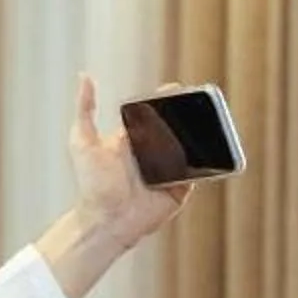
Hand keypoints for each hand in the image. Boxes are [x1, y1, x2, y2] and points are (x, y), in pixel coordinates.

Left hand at [35, 75, 191, 297]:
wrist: (105, 220)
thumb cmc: (91, 185)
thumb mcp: (82, 141)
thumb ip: (85, 110)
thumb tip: (84, 77)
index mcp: (134, 139)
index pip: (154, 114)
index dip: (166, 101)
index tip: (177, 89)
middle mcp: (151, 154)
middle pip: (175, 129)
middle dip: (188, 117)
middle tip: (200, 104)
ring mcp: (167, 172)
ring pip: (190, 150)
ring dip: (200, 139)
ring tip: (213, 124)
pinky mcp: (179, 191)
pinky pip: (197, 174)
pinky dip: (207, 165)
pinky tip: (214, 153)